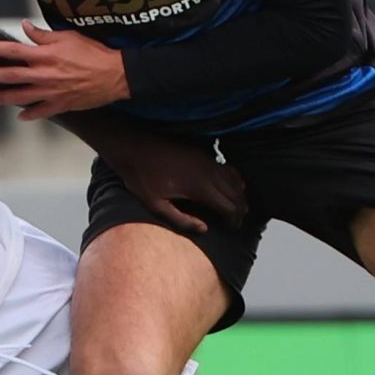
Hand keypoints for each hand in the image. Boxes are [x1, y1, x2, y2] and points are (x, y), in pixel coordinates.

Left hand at [0, 25, 129, 120]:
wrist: (114, 75)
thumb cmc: (93, 53)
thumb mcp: (68, 37)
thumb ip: (43, 35)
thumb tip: (26, 28)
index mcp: (44, 56)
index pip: (12, 51)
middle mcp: (43, 75)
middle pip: (9, 76)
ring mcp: (50, 92)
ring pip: (19, 96)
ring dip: (2, 98)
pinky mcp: (60, 104)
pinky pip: (40, 112)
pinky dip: (29, 115)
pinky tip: (20, 115)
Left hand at [105, 128, 248, 234]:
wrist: (134, 145)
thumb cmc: (141, 176)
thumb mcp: (155, 205)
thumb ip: (180, 220)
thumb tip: (204, 229)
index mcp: (199, 188)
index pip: (229, 207)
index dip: (234, 220)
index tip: (233, 228)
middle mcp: (208, 172)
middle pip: (236, 194)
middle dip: (240, 210)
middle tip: (237, 222)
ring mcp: (207, 160)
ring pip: (235, 180)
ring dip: (239, 195)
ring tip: (238, 208)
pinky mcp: (203, 153)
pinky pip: (228, 167)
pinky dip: (235, 178)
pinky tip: (235, 184)